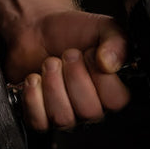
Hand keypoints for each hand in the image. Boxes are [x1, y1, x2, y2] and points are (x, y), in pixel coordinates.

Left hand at [3, 10, 130, 131]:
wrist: (37, 28)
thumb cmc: (71, 31)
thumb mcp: (102, 27)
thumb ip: (116, 41)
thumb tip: (110, 63)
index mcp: (111, 89)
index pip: (116, 100)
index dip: (100, 75)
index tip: (89, 53)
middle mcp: (91, 106)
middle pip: (89, 111)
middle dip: (73, 76)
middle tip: (67, 54)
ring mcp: (66, 114)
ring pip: (63, 118)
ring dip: (52, 84)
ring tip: (50, 63)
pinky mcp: (41, 115)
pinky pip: (39, 121)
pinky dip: (33, 97)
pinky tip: (35, 78)